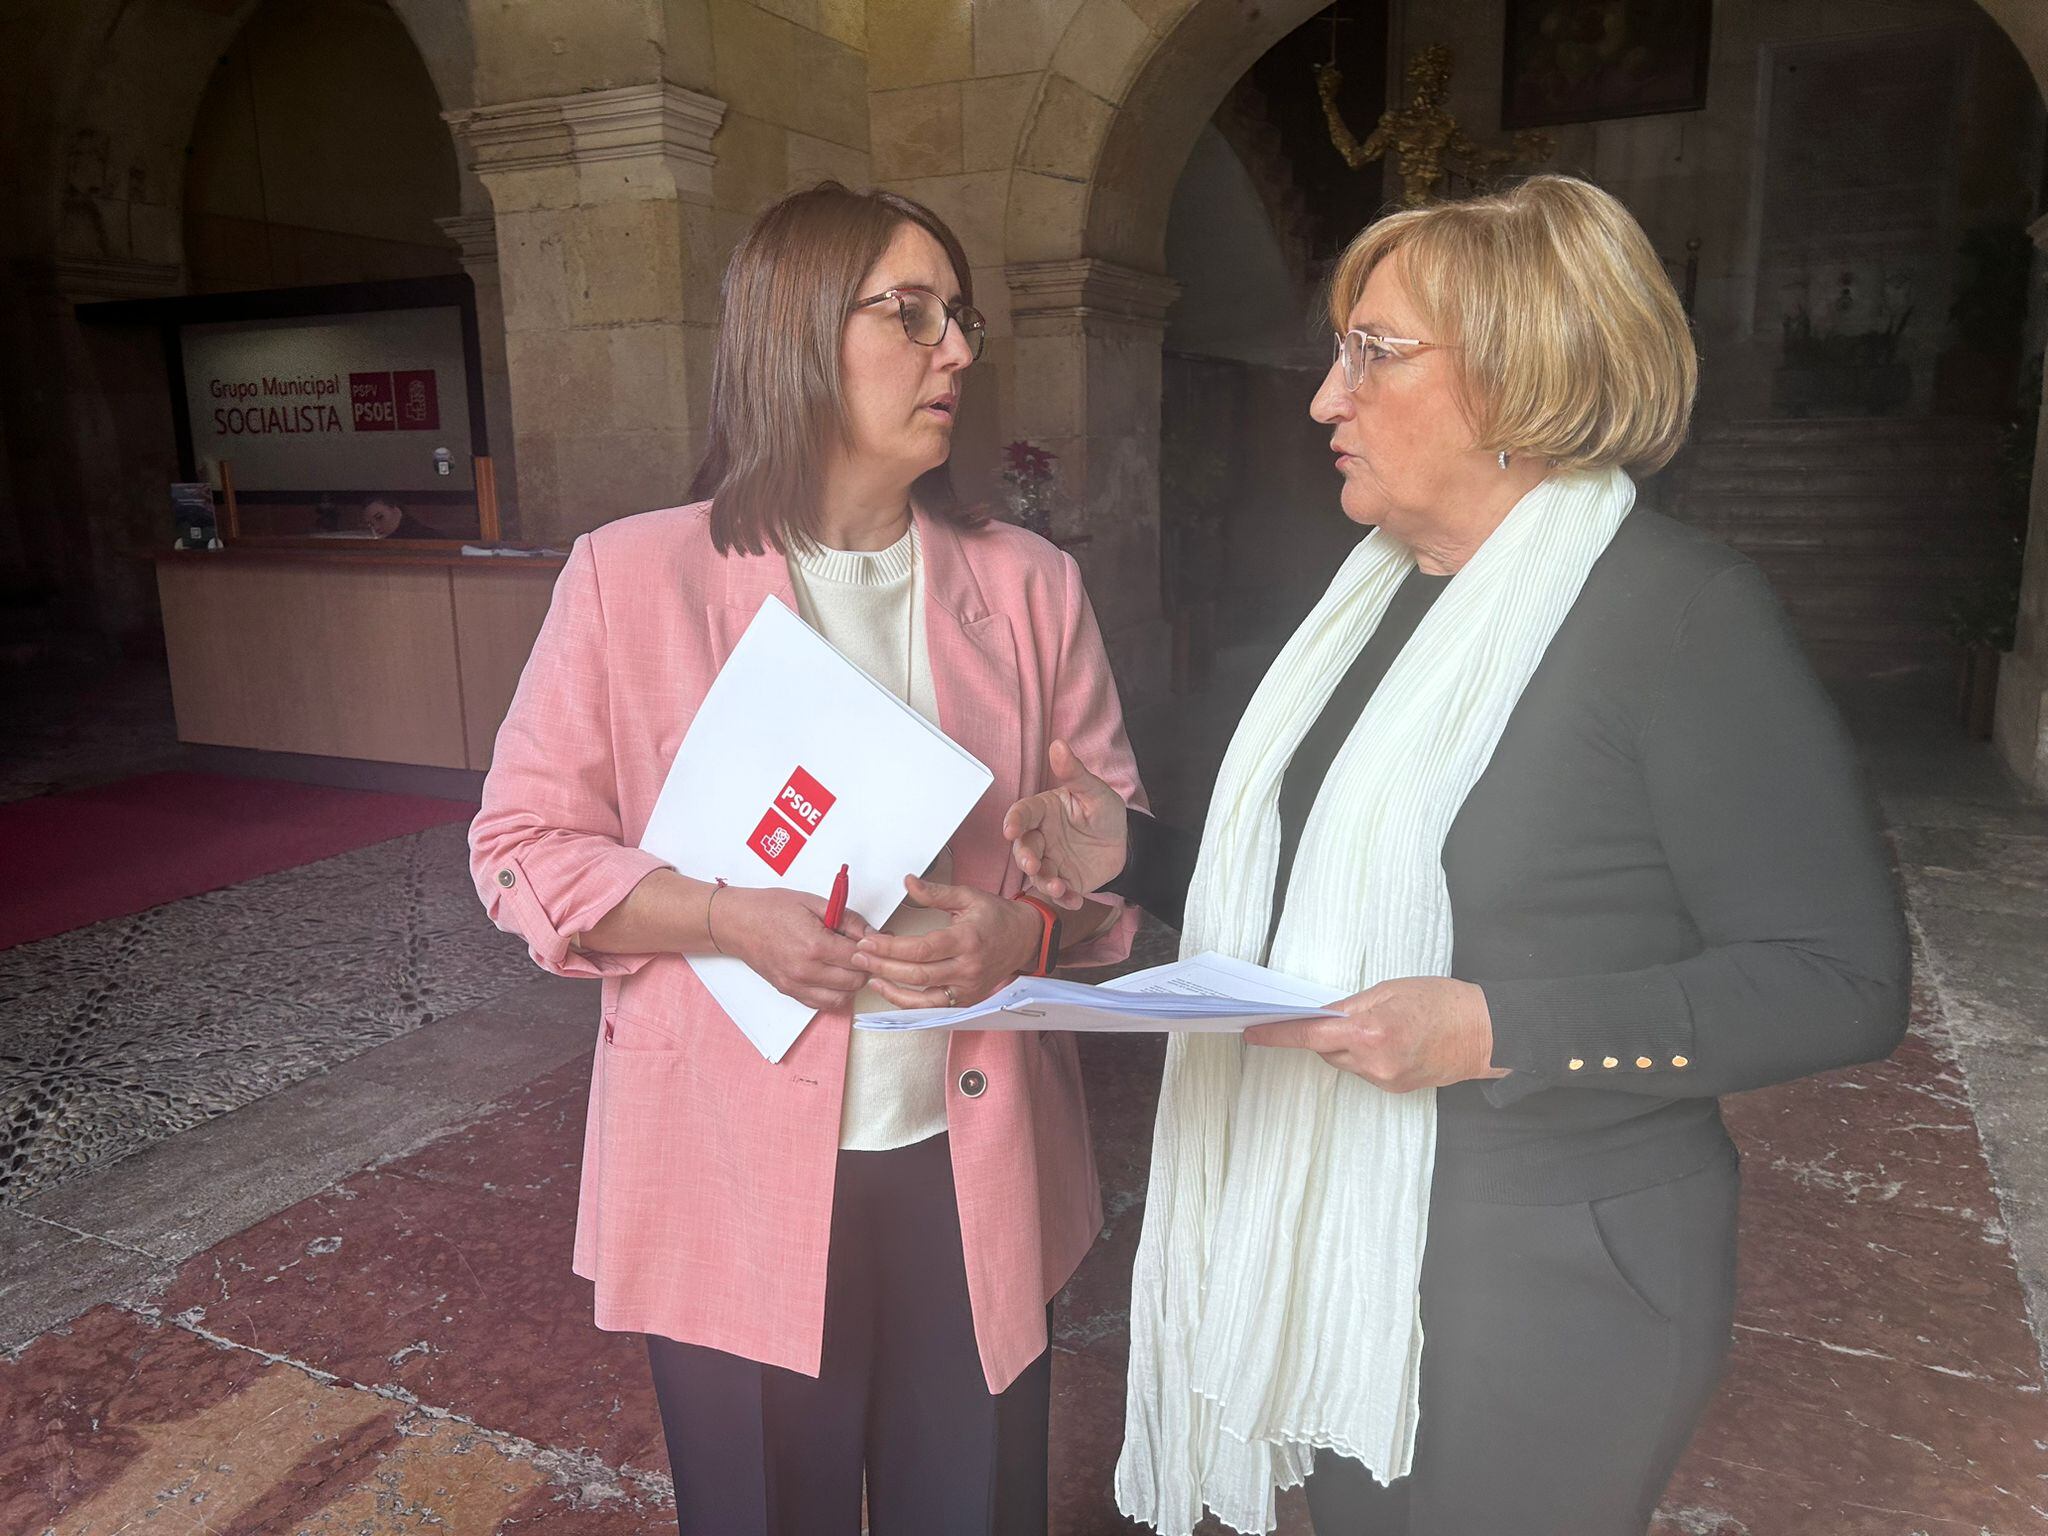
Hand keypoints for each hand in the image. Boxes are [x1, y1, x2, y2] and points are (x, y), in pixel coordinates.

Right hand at [715, 886, 872, 1013]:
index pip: (860, 958)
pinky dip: (834, 993)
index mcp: (815, 945)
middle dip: (865, 966)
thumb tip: (873, 934)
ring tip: (847, 964)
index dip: (872, 949)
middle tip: (862, 951)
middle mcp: (806, 971)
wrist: (737, 923)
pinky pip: (822, 1004)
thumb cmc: (771, 909)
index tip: (874, 941)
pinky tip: (833, 976)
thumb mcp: (814, 903)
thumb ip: (848, 920)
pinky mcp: (789, 991)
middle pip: (855, 981)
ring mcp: (797, 985)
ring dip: (851, 983)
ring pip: (842, 998)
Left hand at [852, 876, 1039, 1009]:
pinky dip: (908, 1002)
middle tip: (859, 956)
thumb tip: (907, 882)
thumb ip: (935, 892)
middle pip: (917, 974)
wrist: (1024, 939)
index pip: (921, 949)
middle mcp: (968, 968)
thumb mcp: (968, 896)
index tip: (868, 941)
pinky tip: (890, 990)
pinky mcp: (966, 1000)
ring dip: (891, 989)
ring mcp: (967, 988)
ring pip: (922, 997)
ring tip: (869, 975)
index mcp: (967, 939)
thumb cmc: (996, 916)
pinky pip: (932, 1007)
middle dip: (883, 966)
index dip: (890, 948)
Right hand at [1001, 739, 1128, 910]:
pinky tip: (1075, 900)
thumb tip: (1059, 745)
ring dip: (1043, 882)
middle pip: (1024, 847)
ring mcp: (1050, 860)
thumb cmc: (1105, 813)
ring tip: (1058, 888)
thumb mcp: (1094, 791)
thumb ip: (1074, 773)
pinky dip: (1063, 899)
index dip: (1014, 821)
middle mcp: (1041, 836)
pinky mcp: (1062, 880)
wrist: (1126, 844)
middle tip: (1033, 865)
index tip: (1011, 830)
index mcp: (1044, 811)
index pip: (1022, 813)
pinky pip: (1057, 892)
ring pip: (1036, 873)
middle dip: (1025, 858)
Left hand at [1243, 977, 1509, 1092]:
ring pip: (1345, 1062)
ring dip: (1348, 1044)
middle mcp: (1373, 1062)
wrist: (1485, 1033)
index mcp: (1370, 1032)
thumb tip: (1320, 1015)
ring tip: (1380, 1025)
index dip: (1278, 1034)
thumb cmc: (1442, 1002)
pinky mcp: (1395, 1089)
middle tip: (1343, 1013)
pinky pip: (1365, 1071)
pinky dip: (1367, 1056)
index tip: (1252, 1032)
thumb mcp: (1391, 990)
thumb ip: (1351, 1006)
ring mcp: (1385, 1080)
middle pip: (1326, 1050)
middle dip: (1326, 1032)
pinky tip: (1391, 1041)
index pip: (1310, 1035)